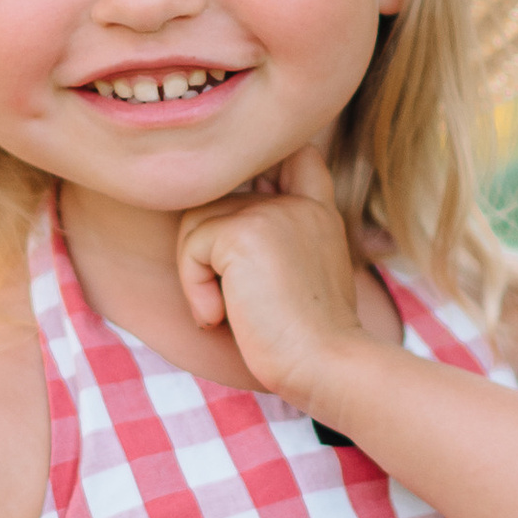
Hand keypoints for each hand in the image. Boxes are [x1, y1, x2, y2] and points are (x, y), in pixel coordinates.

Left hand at [174, 146, 370, 411]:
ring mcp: (272, 212)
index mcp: (315, 211)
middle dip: (208, 247)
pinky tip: (219, 316)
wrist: (326, 364)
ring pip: (197, 220)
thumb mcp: (302, 276)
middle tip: (228, 297)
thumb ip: (275, 241)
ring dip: (196, 272)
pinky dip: (194, 289)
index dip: (262, 167)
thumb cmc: (308, 339)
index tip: (251, 212)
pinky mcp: (242, 233)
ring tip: (227, 310)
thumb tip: (213, 229)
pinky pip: (191, 247)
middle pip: (221, 197)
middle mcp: (297, 202)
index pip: (292, 153)